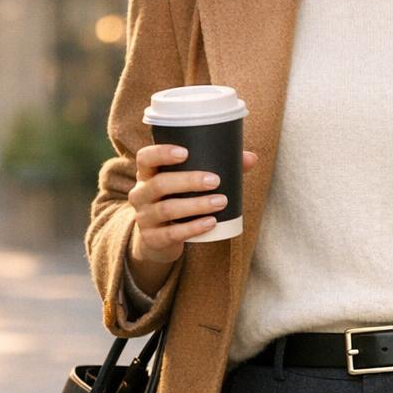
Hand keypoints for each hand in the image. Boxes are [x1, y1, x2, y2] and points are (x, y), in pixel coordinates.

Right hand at [127, 143, 258, 265]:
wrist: (157, 240)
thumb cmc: (177, 201)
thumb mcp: (186, 185)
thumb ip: (216, 168)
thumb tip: (251, 158)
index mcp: (147, 174)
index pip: (145, 158)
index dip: (161, 153)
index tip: (185, 152)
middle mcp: (140, 194)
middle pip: (159, 184)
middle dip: (188, 181)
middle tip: (216, 181)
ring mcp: (144, 218)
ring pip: (167, 209)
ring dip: (196, 205)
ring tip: (221, 202)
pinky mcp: (153, 239)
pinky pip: (172, 233)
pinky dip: (193, 228)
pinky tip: (210, 223)